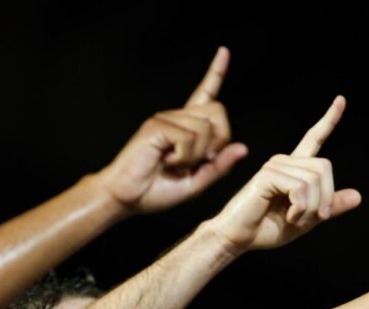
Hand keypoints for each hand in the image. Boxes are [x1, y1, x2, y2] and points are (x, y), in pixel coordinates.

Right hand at [94, 47, 248, 213]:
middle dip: (218, 141)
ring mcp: (165, 119)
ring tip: (173, 164)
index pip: (205, 94)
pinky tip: (166, 162)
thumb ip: (219, 167)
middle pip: (217, 111)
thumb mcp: (195, 183)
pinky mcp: (156, 126)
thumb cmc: (155, 191)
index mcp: (186, 128)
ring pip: (205, 129)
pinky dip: (183, 157)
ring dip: (195, 156)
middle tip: (199, 161)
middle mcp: (176, 117)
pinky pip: (188, 138)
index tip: (224, 51)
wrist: (125, 198)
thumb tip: (243, 148)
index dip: (215, 73)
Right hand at [204, 96, 361, 253]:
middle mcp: (285, 162)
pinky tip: (290, 217)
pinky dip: (301, 207)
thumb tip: (358, 196)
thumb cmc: (266, 229)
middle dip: (325, 198)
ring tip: (295, 219)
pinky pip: (300, 187)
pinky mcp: (268, 175)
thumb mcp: (306, 220)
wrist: (238, 238)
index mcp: (294, 169)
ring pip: (314, 180)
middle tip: (313, 219)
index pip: (314, 138)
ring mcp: (275, 165)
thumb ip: (328, 207)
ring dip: (311, 207)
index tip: (341, 100)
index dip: (329, 120)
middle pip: (324, 167)